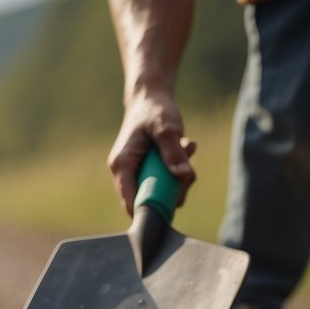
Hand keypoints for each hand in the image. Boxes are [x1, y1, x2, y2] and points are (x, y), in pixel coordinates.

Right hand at [107, 90, 196, 215]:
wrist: (151, 99)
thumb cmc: (154, 110)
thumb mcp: (166, 126)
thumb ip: (173, 151)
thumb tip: (182, 175)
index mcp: (122, 165)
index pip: (131, 203)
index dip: (151, 209)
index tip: (174, 200)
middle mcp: (127, 174)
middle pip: (151, 201)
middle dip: (174, 186)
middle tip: (187, 163)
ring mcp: (139, 175)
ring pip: (164, 193)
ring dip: (181, 175)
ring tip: (185, 146)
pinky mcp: (151, 173)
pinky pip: (169, 183)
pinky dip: (181, 169)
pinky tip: (182, 147)